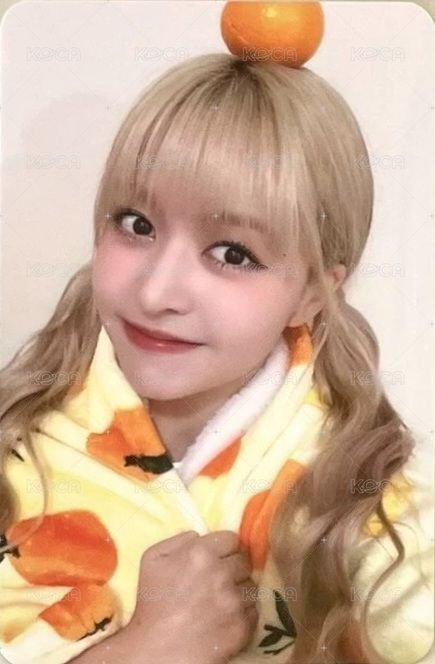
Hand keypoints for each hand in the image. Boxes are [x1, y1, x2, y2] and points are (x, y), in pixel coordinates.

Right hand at [127, 530, 258, 662]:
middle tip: (220, 581)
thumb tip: (199, 535)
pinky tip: (227, 617)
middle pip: (244, 561)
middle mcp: (222, 573)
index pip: (232, 538)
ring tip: (223, 601)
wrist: (155, 650)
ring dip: (240, 591)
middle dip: (233, 568)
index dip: (224, 548)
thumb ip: (178, 539)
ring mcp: (235, 601)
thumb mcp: (153, 558)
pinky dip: (243, 613)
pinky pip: (253, 610)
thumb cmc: (151, 602)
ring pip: (251, 585)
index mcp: (201, 553)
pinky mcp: (243, 626)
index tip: (218, 558)